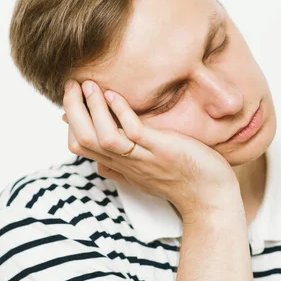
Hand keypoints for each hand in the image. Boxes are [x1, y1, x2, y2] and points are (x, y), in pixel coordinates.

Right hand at [62, 79, 241, 221]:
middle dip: (72, 109)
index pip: (79, 146)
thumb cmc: (180, 181)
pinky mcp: (161, 150)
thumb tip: (98, 165)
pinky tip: (113, 95)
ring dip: (91, 108)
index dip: (70, 121)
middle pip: (83, 139)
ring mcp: (142, 157)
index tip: (73, 97)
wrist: (209, 196)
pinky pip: (133, 132)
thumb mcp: (142, 175)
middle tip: (72, 84)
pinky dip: (120, 112)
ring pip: (102, 137)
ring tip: (90, 84)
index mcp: (119, 165)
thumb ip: (120, 168)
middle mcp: (125, 162)